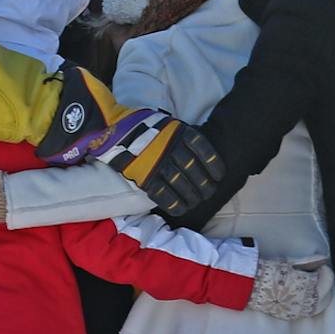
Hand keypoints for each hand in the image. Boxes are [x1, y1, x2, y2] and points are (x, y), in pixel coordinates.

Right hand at [93, 111, 224, 219]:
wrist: (115, 130)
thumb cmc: (144, 127)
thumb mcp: (168, 123)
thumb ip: (183, 135)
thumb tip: (199, 153)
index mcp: (179, 132)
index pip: (203, 150)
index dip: (214, 165)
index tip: (219, 176)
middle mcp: (171, 147)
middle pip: (194, 170)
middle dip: (205, 185)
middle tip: (209, 193)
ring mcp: (157, 162)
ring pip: (181, 184)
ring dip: (192, 196)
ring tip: (196, 202)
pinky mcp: (144, 176)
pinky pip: (163, 193)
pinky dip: (174, 203)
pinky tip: (181, 209)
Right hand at [246, 258, 334, 320]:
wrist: (248, 286)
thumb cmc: (267, 272)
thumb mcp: (289, 263)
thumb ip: (307, 262)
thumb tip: (321, 259)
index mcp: (307, 285)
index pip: (327, 280)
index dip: (326, 272)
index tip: (321, 267)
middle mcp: (305, 300)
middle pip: (326, 294)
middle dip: (326, 284)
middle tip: (319, 276)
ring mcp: (298, 310)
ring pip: (320, 305)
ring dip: (321, 295)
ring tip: (314, 287)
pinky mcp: (290, 315)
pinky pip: (308, 311)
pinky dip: (312, 304)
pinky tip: (305, 296)